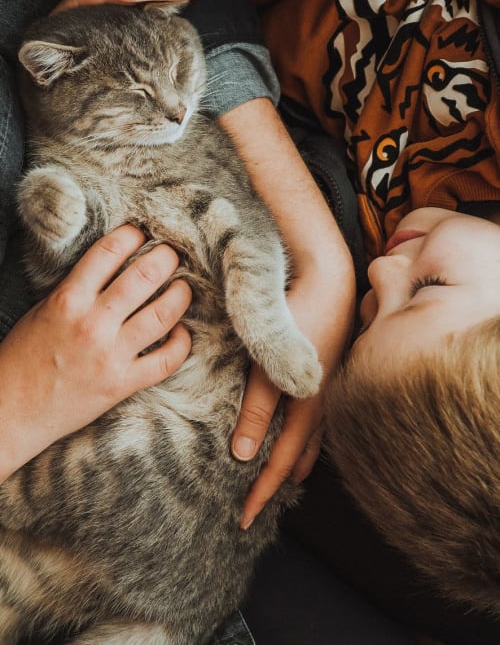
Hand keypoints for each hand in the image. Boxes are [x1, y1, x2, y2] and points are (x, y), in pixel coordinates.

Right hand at [0, 225, 191, 481]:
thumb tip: (115, 265)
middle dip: (166, 258)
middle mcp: (93, 323)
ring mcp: (111, 355)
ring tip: (184, 288)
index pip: (109, 251)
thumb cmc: (23, 357)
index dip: (132, 235)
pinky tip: (181, 332)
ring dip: (180, 295)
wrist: (11, 412)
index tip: (142, 233)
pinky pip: (166, 360)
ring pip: (163, 314)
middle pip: (144, 277)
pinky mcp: (122, 384)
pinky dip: (181, 342)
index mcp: (68, 299)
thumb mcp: (43, 310)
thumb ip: (78, 288)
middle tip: (173, 254)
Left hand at [232, 268, 353, 529]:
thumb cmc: (297, 316)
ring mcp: (328, 388)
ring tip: (281, 476)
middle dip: (278, 481)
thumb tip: (243, 455)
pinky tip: (297, 429)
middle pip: (299, 456)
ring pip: (310, 438)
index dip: (260, 493)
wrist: (330, 278)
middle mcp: (321, 405)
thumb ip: (258, 408)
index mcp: (307, 408)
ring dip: (292, 460)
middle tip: (260, 501)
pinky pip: (315, 418)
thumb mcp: (269, 363)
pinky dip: (302, 436)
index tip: (242, 520)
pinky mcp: (326, 371)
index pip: (280, 463)